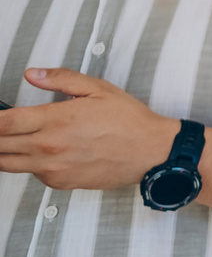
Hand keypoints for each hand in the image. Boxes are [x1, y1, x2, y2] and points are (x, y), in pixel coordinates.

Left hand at [0, 69, 181, 190]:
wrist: (151, 152)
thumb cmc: (129, 121)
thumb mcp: (98, 89)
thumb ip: (61, 79)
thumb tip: (33, 74)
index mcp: (56, 121)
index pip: (5, 122)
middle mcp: (49, 147)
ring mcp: (52, 168)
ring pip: (6, 164)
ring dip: (1, 152)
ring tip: (7, 141)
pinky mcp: (59, 182)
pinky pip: (31, 174)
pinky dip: (27, 163)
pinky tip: (38, 152)